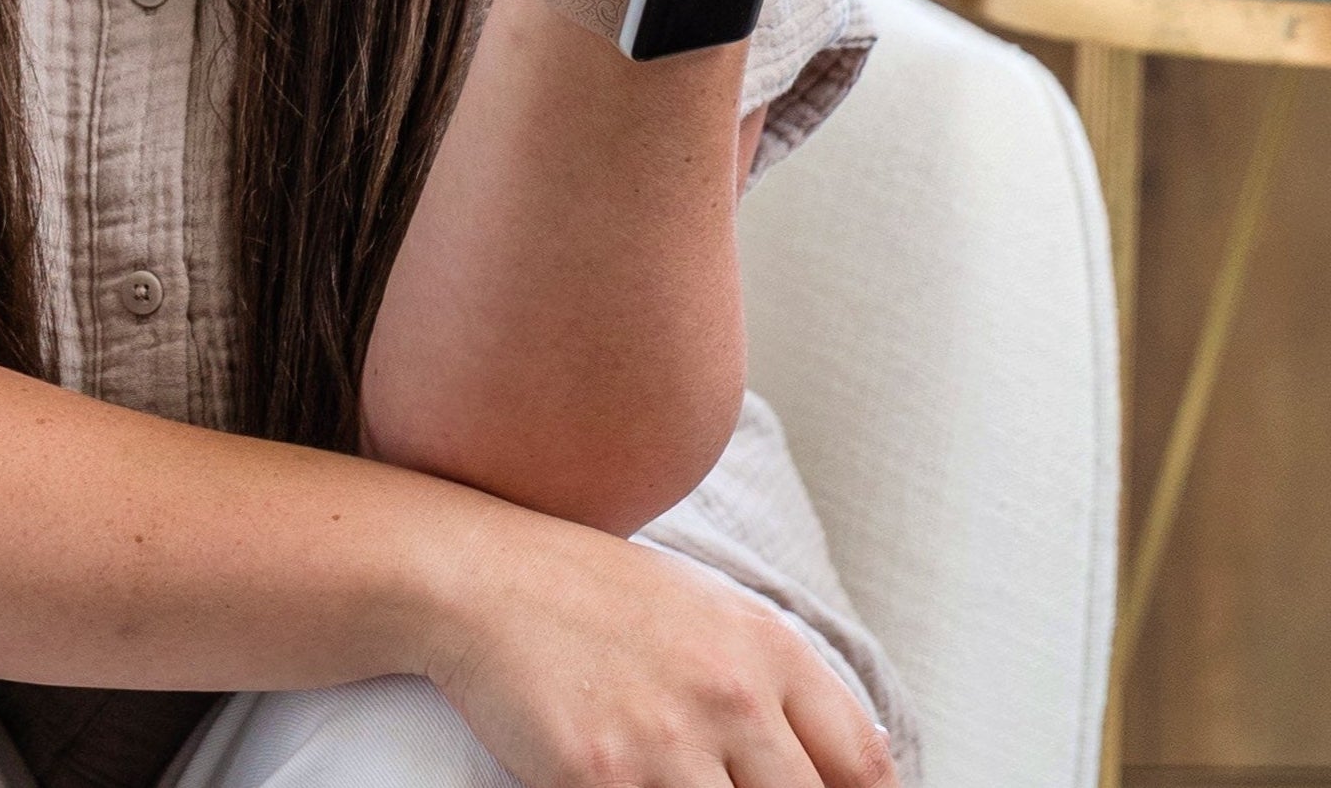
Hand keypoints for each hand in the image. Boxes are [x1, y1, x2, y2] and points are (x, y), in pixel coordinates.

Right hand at [429, 504, 896, 787]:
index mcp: (765, 647)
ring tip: (674, 784)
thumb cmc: (588, 595)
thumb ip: (773, 680)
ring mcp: (667, 742)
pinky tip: (631, 787)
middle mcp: (730, 694)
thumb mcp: (701, 610)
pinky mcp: (603, 781)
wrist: (477, 575)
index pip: (865, 767)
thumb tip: (853, 763)